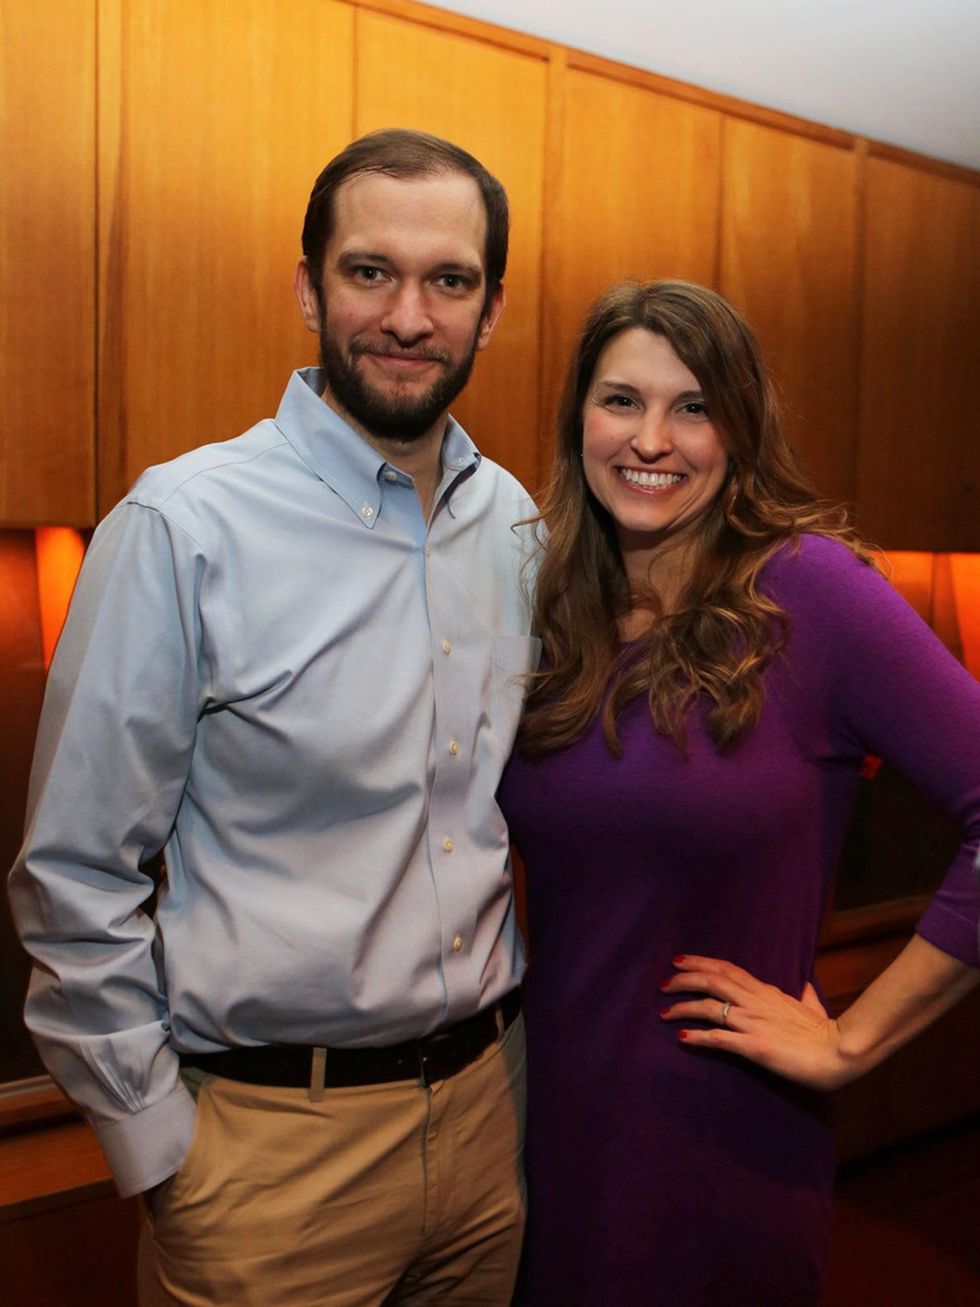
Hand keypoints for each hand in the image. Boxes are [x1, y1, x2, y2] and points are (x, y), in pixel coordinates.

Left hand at [659, 954, 851, 1090]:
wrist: (837, 1053)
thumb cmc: (825, 1032)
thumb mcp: (812, 1006)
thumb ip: (805, 994)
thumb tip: (806, 983)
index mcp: (766, 991)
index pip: (727, 969)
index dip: (701, 963)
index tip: (679, 961)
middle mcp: (755, 1002)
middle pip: (712, 981)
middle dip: (683, 980)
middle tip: (663, 984)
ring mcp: (753, 1022)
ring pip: (710, 1007)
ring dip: (683, 1007)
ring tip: (664, 1012)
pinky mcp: (754, 1046)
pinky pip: (719, 1038)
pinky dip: (698, 1036)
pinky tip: (683, 1037)